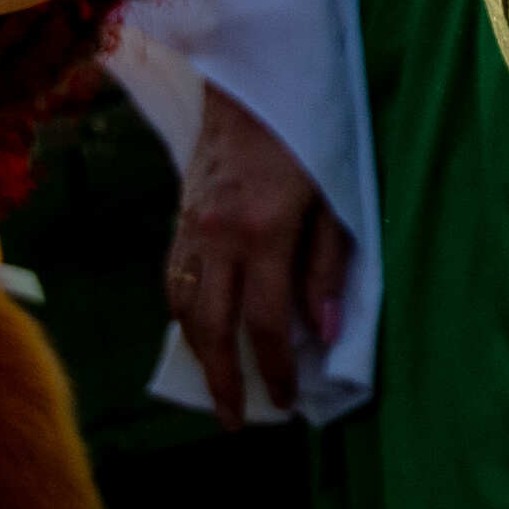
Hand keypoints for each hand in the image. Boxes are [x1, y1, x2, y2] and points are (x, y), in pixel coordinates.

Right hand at [167, 98, 349, 420]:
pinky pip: (173, 281)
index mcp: (263, 233)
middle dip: (223, 380)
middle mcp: (217, 237)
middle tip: (236, 420)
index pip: (266, 322)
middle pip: (210, 328)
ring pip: (181, 308)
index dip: (276, 369)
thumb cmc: (307, 143)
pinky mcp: (177, 220)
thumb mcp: (335, 203)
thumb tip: (323, 334)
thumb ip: (328, 269)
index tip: (288, 401)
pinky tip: (200, 334)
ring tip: (218, 386)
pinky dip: (184, 316)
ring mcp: (189, 229)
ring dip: (198, 353)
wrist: (251, 88)